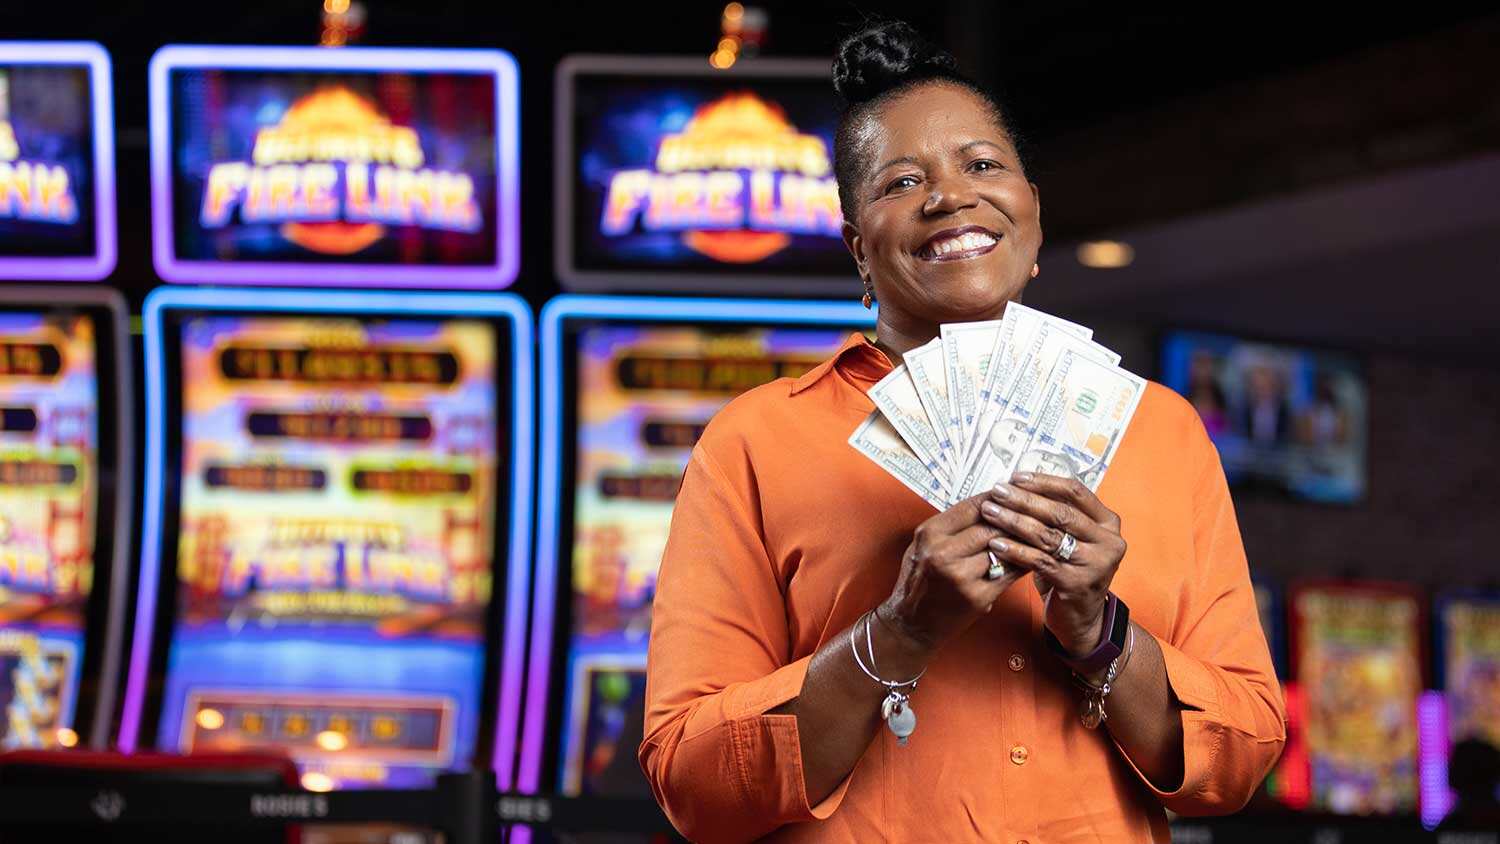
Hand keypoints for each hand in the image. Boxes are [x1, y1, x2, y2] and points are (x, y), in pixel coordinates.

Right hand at [878, 495, 1028, 650]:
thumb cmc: (920, 582)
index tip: (1012, 493)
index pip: (971, 506)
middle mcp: (942, 552)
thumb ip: (952, 527)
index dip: (996, 498)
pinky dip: (1022, 564)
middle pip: (990, 526)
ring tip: (1036, 534)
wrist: (912, 624)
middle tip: (1031, 514)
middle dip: (1012, 520)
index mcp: (929, 534)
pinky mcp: (976, 596)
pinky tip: (1031, 558)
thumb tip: (989, 505)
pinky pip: (1008, 573)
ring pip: (1003, 548)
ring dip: (1021, 541)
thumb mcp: (924, 545)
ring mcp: (960, 576)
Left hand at [978, 472, 1126, 656]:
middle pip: (1060, 512)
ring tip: (990, 513)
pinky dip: (1015, 551)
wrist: (1081, 618)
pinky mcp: (1078, 584)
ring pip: (1049, 535)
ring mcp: (1096, 564)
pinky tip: (996, 544)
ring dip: (1014, 522)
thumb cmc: (1069, 570)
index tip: (1015, 477)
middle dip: (1024, 500)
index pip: (1075, 491)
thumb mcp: (1070, 539)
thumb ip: (1055, 515)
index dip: (1044, 482)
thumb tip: (1016, 484)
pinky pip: (1040, 561)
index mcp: (1108, 522)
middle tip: (997, 492)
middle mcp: (1109, 541)